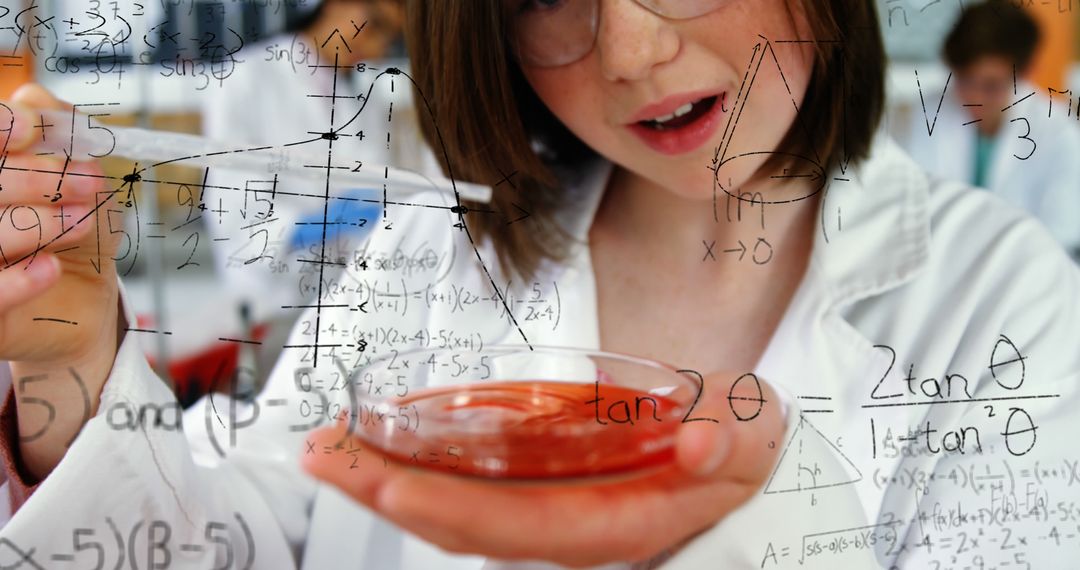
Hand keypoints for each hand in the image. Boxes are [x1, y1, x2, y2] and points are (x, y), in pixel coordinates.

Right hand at [0, 84, 122, 477]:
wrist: (83, 301)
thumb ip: (57, 129)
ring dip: (36, 223)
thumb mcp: (76, 173)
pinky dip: (19, 280)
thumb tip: (32, 96)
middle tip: (89, 183)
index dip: (0, 129)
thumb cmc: (71, 231)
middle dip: (35, 179)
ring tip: (82, 223)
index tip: (37, 129)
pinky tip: (50, 267)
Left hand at [302, 371, 786, 567]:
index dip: (456, 512)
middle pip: (466, 524)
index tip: (395, 486)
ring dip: (387, 477)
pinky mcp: (535, 481)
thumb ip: (734, 438)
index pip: (523, 527)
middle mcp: (569, 525)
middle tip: (325, 455)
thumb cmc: (734, 443)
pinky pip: (465, 481)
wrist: (734, 443)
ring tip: (330, 446)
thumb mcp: (750, 433)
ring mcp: (546, 505)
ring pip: (455, 505)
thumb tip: (704, 443)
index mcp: (615, 522)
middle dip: (390, 492)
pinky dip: (417, 462)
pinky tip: (379, 440)